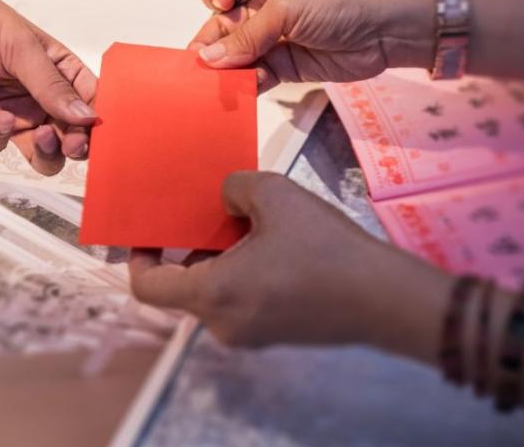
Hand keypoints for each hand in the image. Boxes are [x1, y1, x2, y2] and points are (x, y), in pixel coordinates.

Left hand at [0, 0, 95, 175]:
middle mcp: (37, 96)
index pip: (90, 100)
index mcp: (56, 70)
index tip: (102, 131)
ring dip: (47, 153)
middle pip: (70, 134)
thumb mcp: (19, 46)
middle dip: (77, 144)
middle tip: (73, 144)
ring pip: (40, 153)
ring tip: (41, 138)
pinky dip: (1, 138)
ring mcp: (9, 114)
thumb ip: (51, 85)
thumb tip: (86, 117)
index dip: (99, 119)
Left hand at [128, 172, 433, 347]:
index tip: (149, 233)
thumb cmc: (324, 249)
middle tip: (208, 213)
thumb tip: (224, 197)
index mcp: (213, 294)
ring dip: (221, 258)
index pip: (147, 287)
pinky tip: (273, 245)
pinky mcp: (275, 335)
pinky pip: (241, 301)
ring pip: (215, 292)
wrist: (385, 298)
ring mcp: (249, 335)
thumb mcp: (275, 195)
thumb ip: (235, 187)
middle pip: (183, 286)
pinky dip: (243, 274)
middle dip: (190, 247)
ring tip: (248, 223)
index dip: (139, 257)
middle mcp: (222, 324)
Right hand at [190, 0, 435, 90]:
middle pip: (222, 23)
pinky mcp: (285, 66)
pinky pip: (255, 75)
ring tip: (226, 80)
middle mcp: (264, 5)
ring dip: (228, 68)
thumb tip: (209, 59)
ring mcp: (274, 37)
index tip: (222, 7)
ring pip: (236, 55)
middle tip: (204, 64)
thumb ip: (247, 36)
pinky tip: (251, 84)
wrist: (386, 31)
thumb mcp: (288, 9)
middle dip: (212, 42)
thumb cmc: (340, 1)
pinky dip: (248, 83)